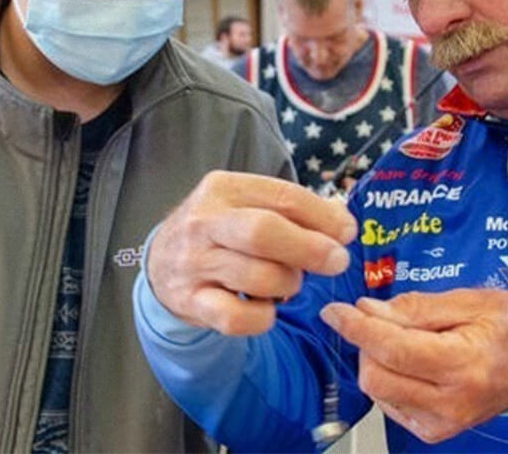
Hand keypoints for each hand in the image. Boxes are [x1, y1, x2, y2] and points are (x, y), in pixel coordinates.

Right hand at [146, 171, 356, 334]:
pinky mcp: (191, 303)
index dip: (323, 216)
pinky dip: (262, 317)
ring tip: (289, 282)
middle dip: (310, 249)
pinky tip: (265, 307)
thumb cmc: (221, 231)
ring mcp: (194, 264)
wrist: (160, 262)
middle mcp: (204, 222)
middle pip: (264, 232)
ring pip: (256, 277)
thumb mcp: (248, 205)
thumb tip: (344, 225)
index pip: (283, 196)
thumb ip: (294, 210)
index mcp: (224, 188)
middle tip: (337, 262)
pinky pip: (237, 318)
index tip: (347, 233)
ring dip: (288, 284)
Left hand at [320, 289, 507, 443]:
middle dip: (368, 342)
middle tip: (384, 319)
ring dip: (376, 360)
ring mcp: (443, 422)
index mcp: (465, 364)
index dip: (357, 328)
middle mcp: (452, 402)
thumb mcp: (471, 300)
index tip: (335, 311)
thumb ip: (416, 307)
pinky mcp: (435, 431)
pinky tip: (412, 363)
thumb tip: (368, 310)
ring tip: (406, 340)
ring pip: (378, 390)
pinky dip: (389, 378)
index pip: (393, 349)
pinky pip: (389, 403)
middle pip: (376, 375)